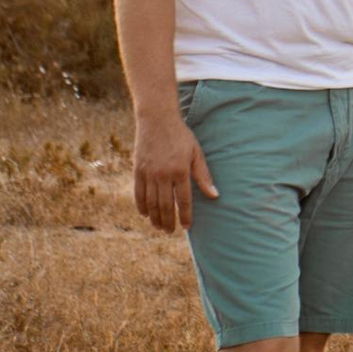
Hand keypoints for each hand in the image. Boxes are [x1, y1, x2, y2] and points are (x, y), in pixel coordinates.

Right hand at [133, 112, 217, 231]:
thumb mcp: (196, 153)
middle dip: (168, 221)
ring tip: (159, 227)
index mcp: (180, 171)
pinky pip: (138, 193)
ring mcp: (148, 173)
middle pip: (165, 205)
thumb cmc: (181, 136)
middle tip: (170, 231)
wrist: (157, 120)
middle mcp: (163, 174)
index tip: (186, 227)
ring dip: (155, 217)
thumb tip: (215, 195)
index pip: (183, 200)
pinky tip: (146, 214)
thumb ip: (203, 176)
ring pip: (151, 202)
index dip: (185, 216)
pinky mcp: (137, 170)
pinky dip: (141, 206)